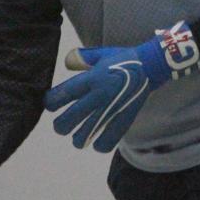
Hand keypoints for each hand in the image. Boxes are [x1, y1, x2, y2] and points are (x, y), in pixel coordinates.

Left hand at [43, 22, 199, 151]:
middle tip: (62, 124)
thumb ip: (81, 58)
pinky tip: (97, 141)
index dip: (50, 102)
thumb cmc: (122, 59)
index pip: (61, 95)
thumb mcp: (100, 54)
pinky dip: (98, 145)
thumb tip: (67, 62)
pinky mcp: (123, 120)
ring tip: (78, 136)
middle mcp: (98, 96)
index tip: (50, 104)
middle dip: (60, 125)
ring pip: (83, 136)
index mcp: (91, 78)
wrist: (149, 67)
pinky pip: (105, 142)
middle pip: (67, 121)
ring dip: (77, 138)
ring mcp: (110, 110)